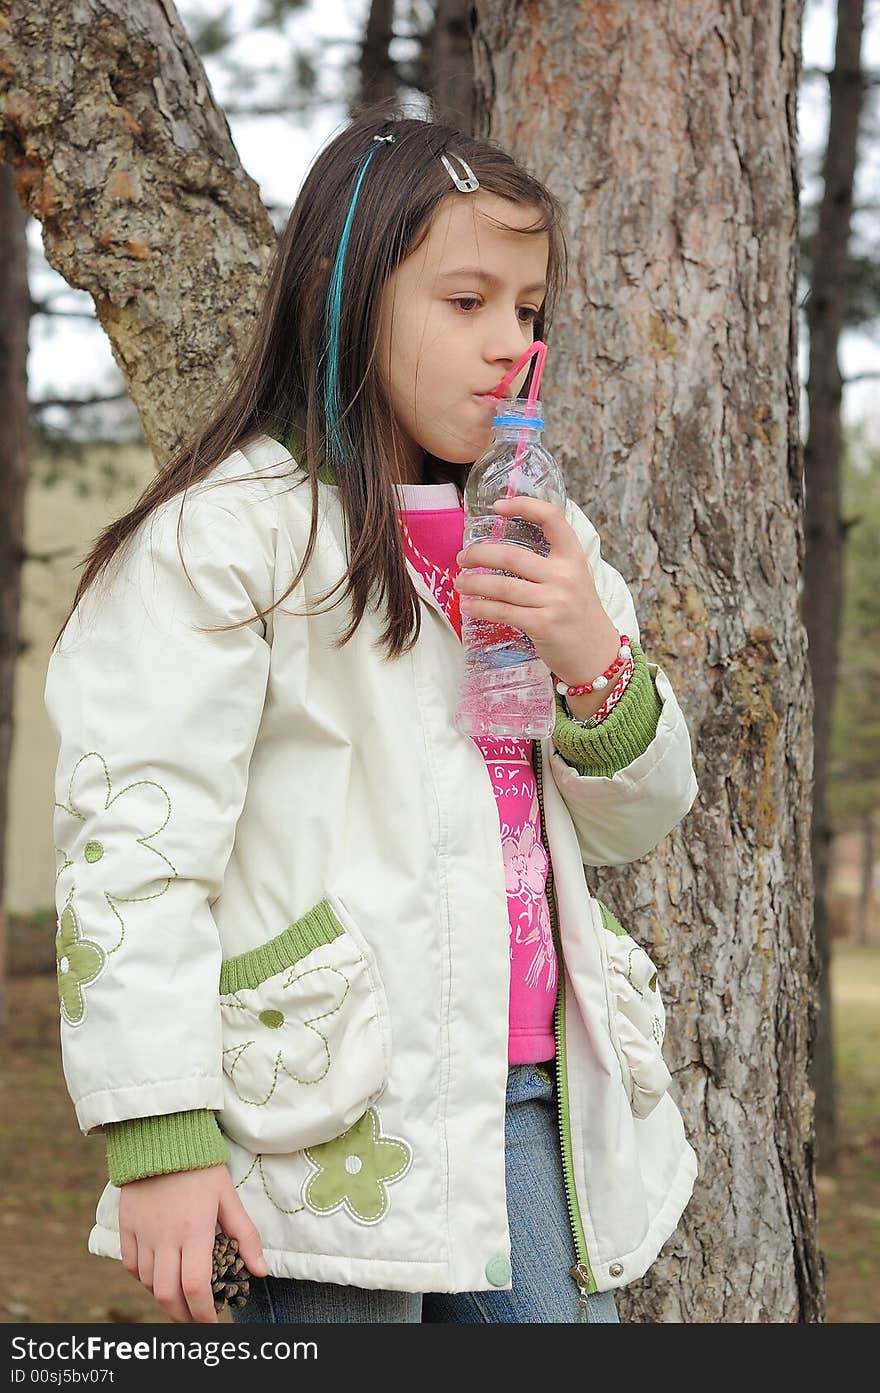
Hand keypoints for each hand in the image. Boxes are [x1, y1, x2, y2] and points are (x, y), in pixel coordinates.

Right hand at [119, 1164, 267, 1322]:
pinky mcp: (126, 1226)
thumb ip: (245, 1235)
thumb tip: (260, 1271)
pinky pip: (131, 1265)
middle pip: (167, 1294)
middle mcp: (165, 1237)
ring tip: (180, 1298)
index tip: (212, 1322)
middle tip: (196, 1319)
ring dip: (164, 1297)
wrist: (162, 1135)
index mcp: (194, 1230)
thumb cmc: (201, 1166)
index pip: (195, 1287)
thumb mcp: (229, 1196)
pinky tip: (158, 1277)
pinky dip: (144, 1279)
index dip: (203, 1312)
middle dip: (182, 1315)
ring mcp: (142, 1232)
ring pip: (148, 1282)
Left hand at [454, 495, 619, 686]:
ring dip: (474, 583)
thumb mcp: (576, 579)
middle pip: (512, 556)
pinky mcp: (543, 626)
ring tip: (460, 583)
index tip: (498, 506)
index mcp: (574, 558)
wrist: (598, 655)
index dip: (524, 506)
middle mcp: (566, 576)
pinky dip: (481, 608)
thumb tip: (506, 547)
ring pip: (502, 586)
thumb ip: (551, 561)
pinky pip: (503, 612)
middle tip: (462, 558)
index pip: (552, 518)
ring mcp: (555, 602)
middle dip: (479, 554)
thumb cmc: (579, 614)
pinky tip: (469, 606)